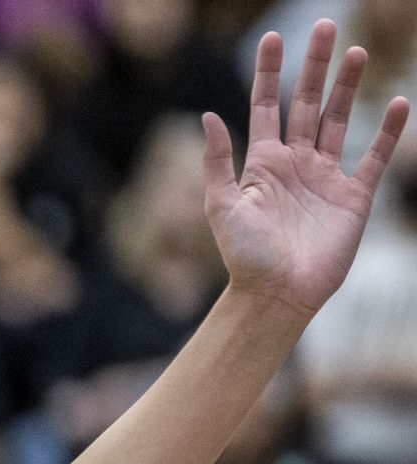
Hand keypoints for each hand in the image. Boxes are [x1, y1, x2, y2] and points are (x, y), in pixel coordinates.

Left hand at [206, 20, 410, 319]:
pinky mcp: (354, 196)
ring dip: (349, 87)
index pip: (267, 106)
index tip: (272, 38)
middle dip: (316, 66)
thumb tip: (208, 115)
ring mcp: (326, 177)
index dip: (269, 73)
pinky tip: (398, 102)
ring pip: (341, 120)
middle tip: (325, 27)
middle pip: (309, 103)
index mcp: (263, 163)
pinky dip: (388, 131)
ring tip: (357, 52)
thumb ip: (217, 161)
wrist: (276, 293)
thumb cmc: (244, 255)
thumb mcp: (222, 205)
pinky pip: (374, 156)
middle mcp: (296, 163)